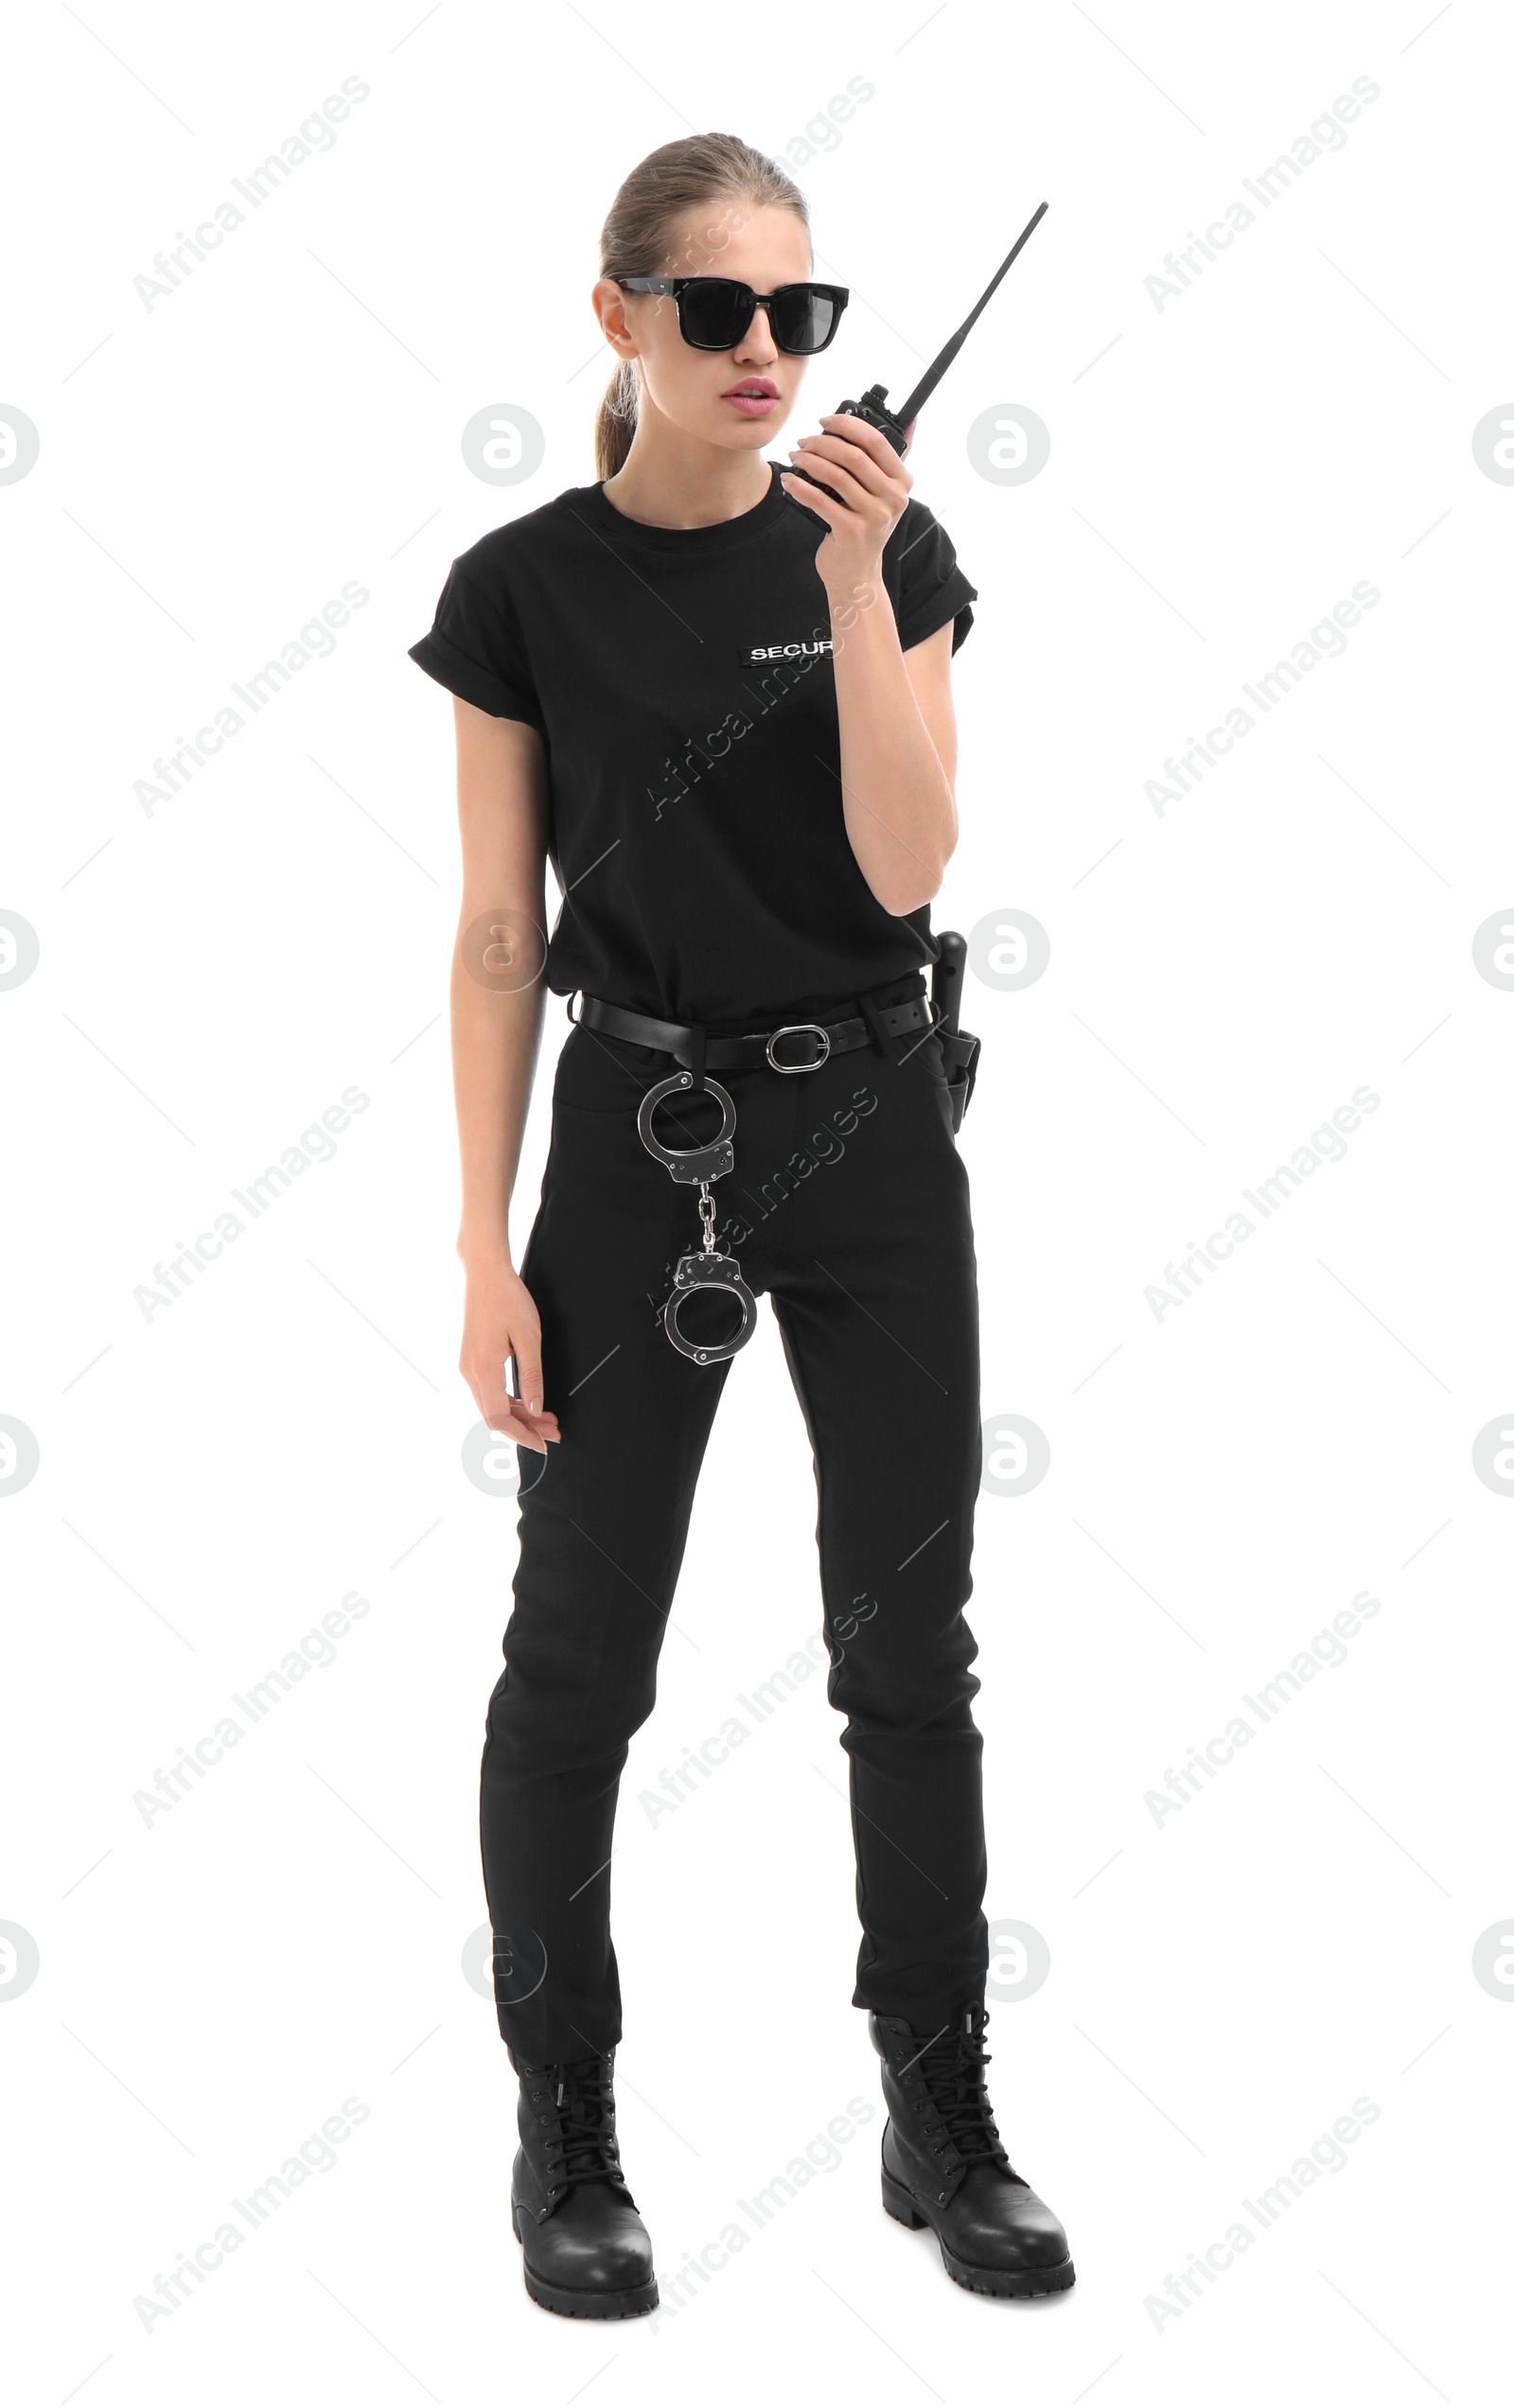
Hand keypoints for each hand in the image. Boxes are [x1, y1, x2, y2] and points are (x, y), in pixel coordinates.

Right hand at [459, 1252, 560, 1456]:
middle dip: (525, 1428)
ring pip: (491, 1406)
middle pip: (494, 1416)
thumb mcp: (528, 1337)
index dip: (522, 1435)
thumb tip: (537, 1409)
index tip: (543, 1443)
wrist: (485, 1272)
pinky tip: (529, 1402)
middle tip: (554, 1432)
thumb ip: (532, 1376)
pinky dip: (509, 1402)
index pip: (500, 1418)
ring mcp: (468, 1366)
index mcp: (483, 1369)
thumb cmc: (508, 1299)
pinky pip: (489, 1392)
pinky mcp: (472, 1360)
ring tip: (547, 1419)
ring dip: (518, 1416)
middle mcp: (470, 1372)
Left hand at [779, 411, 916, 586]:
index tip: (825, 421)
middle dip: (822, 442)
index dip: (847, 425)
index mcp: (902, 482)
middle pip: (853, 456)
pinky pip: (819, 500)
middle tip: (803, 442)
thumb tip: (911, 421)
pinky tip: (789, 480)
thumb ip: (891, 461)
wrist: (857, 573)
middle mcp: (892, 499)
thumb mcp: (885, 495)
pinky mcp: (850, 532)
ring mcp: (873, 517)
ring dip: (809, 461)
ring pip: (835, 475)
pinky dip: (800, 486)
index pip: (876, 441)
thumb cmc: (866, 528)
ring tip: (795, 457)